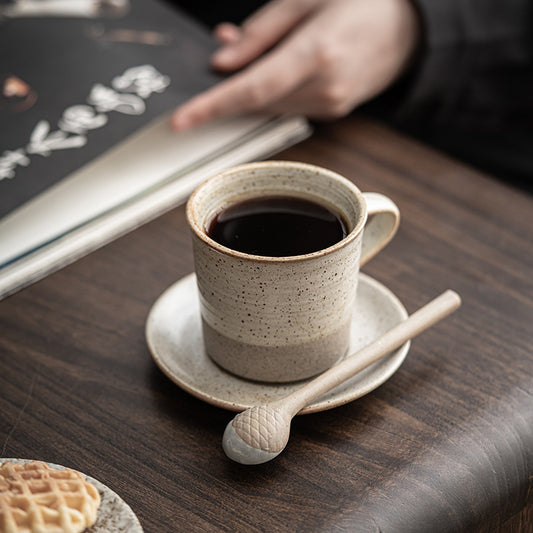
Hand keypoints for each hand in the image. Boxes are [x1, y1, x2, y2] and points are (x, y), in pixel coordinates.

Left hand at [170, 0, 419, 130]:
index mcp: (317, 54)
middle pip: (256, 101)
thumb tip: (223, 64)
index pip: (252, 90)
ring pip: (270, 106)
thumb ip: (260, 33)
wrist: (409, 30)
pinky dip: (272, 92)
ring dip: (251, 86)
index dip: (213, 106)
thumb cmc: (361, 3)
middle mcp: (324, 89)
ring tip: (252, 49)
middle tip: (221, 51)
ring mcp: (330, 106)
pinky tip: (276, 66)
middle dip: (230, 85)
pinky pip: (288, 106)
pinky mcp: (332, 112)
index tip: (181, 121)